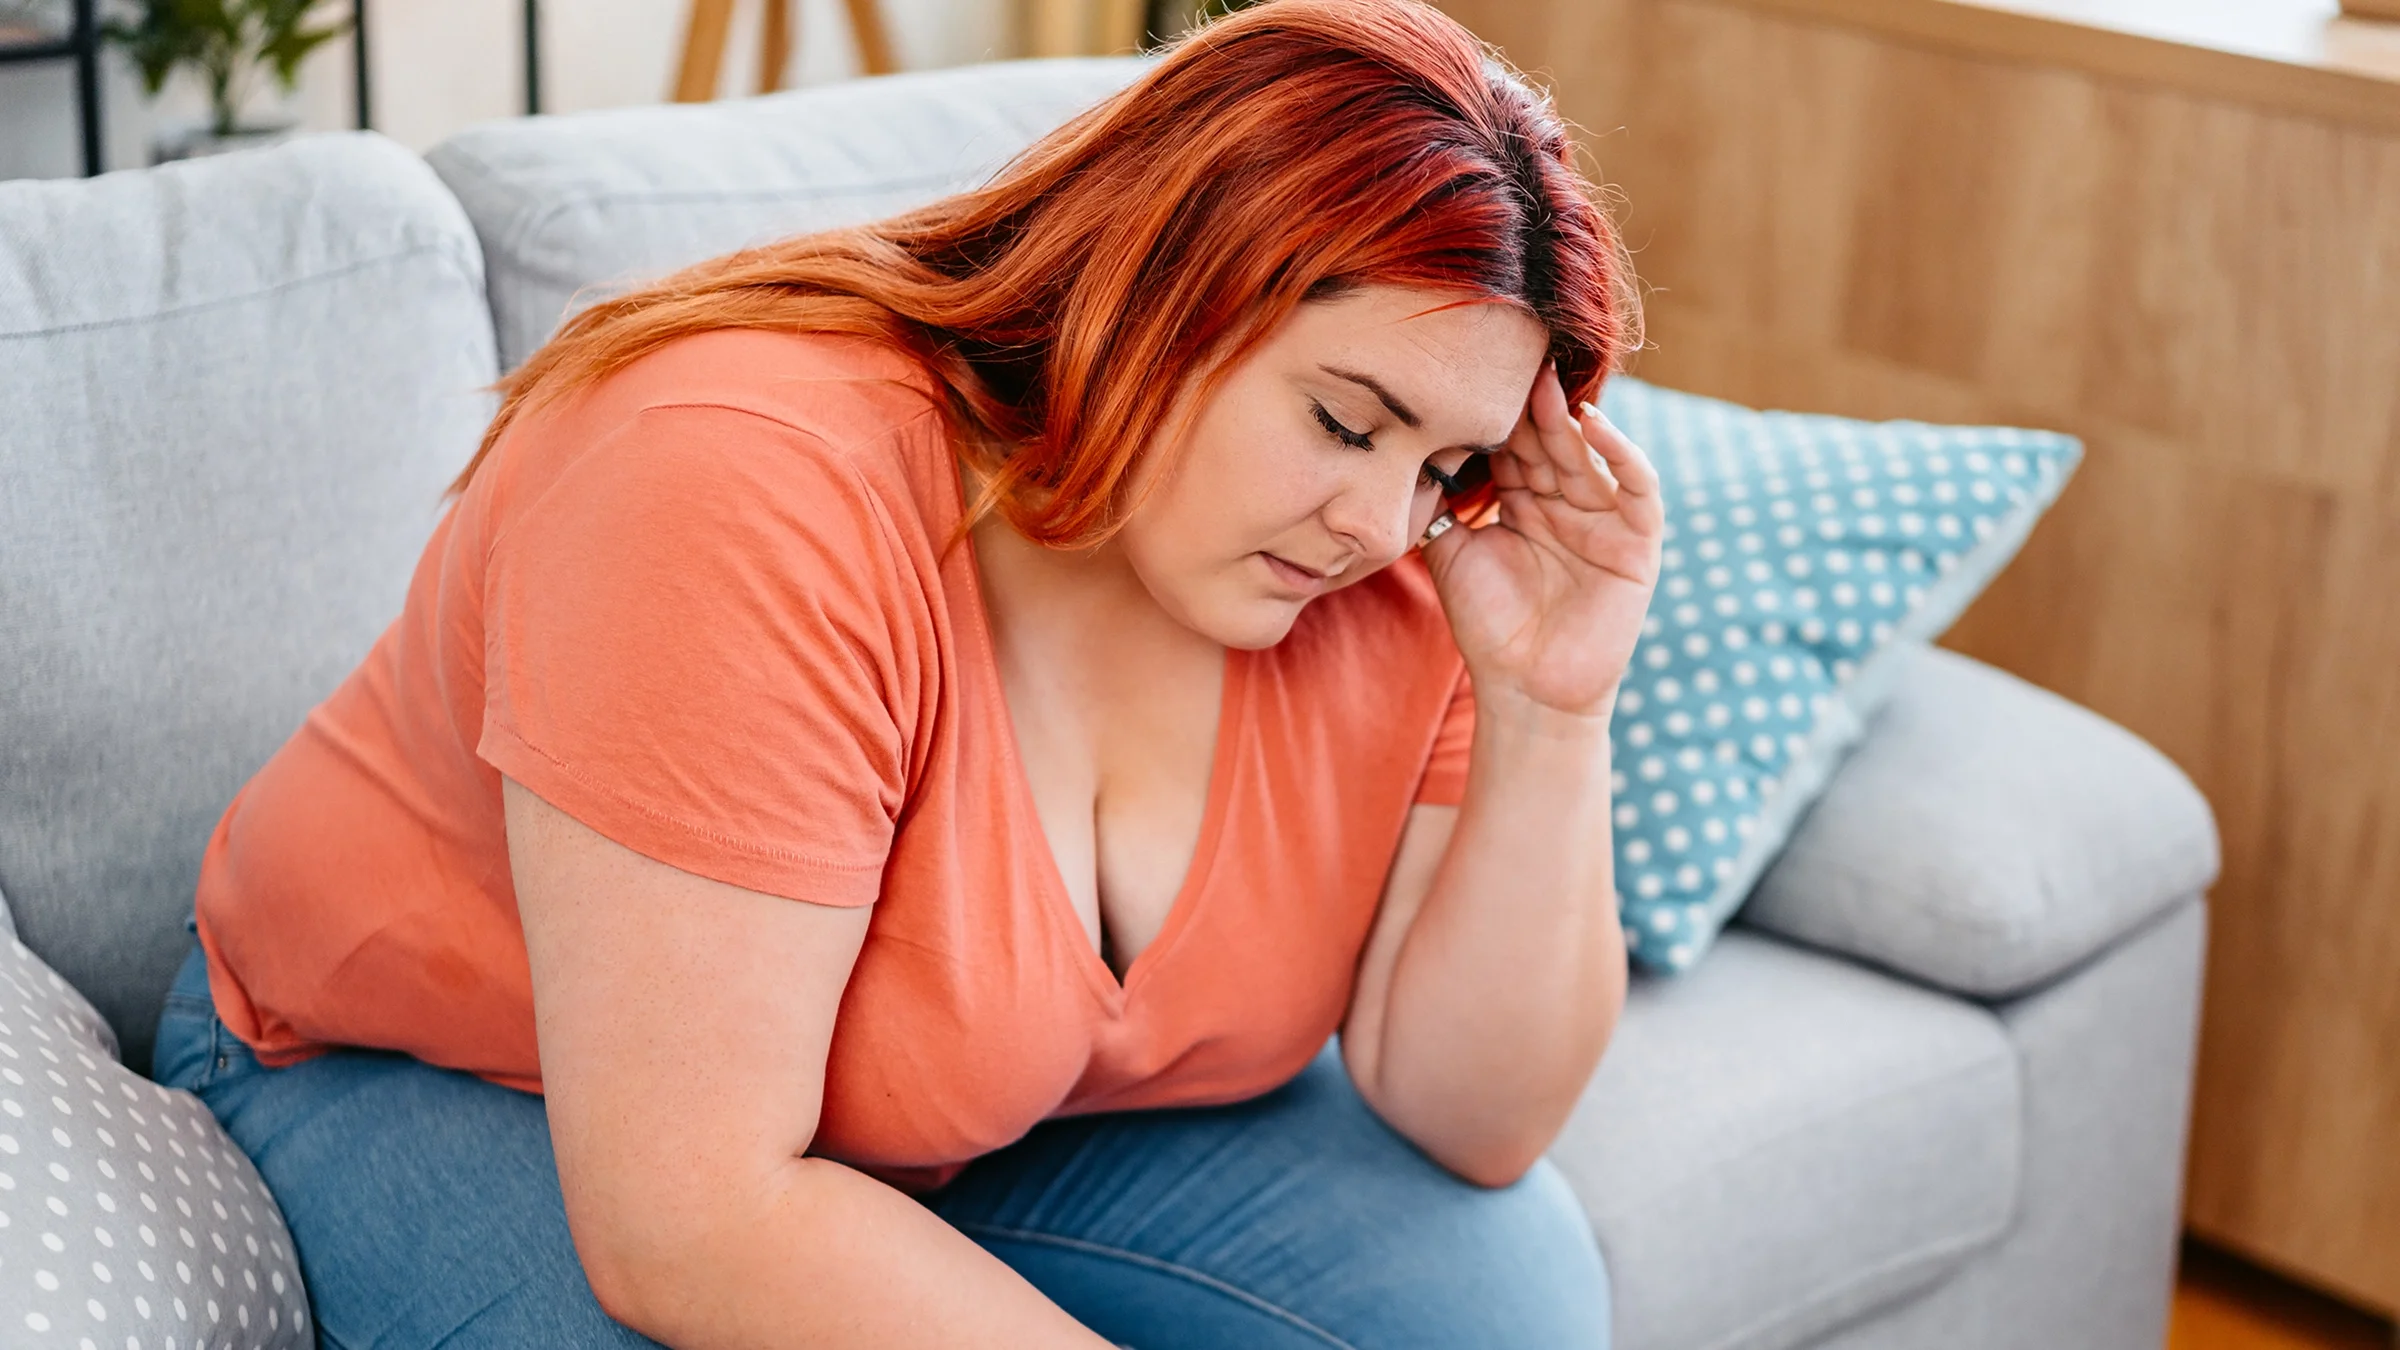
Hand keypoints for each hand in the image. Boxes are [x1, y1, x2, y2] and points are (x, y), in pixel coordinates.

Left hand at [1420, 360, 1663, 721]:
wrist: (1526, 691)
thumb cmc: (1488, 627)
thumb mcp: (1452, 554)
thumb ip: (1439, 506)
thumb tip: (1412, 452)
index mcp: (1525, 503)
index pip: (1514, 446)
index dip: (1496, 414)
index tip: (1468, 375)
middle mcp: (1566, 505)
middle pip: (1550, 442)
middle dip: (1529, 405)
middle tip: (1507, 360)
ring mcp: (1605, 521)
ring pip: (1588, 456)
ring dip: (1568, 419)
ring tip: (1543, 384)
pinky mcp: (1639, 543)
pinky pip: (1639, 488)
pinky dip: (1622, 453)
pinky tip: (1594, 424)